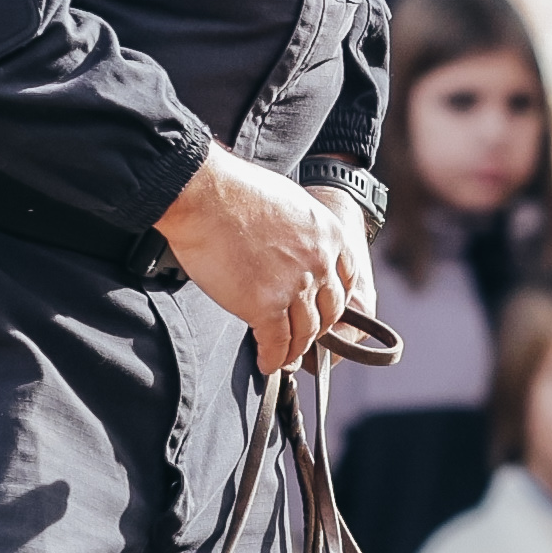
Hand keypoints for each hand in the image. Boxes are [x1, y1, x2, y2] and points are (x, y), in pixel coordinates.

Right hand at [162, 149, 370, 372]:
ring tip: (284, 356)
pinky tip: (266, 362)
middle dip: (316, 329)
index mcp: (330, 235)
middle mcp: (320, 263)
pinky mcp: (265, 307)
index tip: (324, 311)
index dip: (335, 302)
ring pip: (304, 333)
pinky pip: (276, 344)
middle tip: (302, 337)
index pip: (347, 280)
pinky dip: (273, 358)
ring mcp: (294, 287)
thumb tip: (290, 250)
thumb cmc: (234, 190)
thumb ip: (300, 231)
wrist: (204, 194)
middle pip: (329, 311)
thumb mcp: (289, 202)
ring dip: (295, 349)